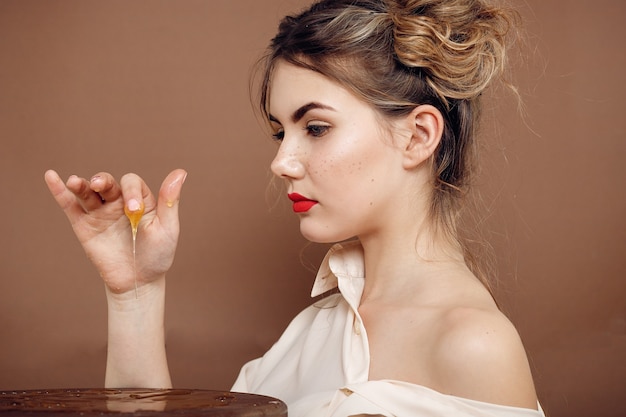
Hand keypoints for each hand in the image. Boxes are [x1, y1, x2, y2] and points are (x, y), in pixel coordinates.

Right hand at [44, 169, 186, 295]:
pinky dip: (59, 192)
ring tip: (75, 182)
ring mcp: (100, 213)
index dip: (131, 192)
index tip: (133, 210)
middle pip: (108, 182)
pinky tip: (51, 177)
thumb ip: (170, 201)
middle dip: (104, 181)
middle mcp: (119, 202)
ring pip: (88, 191)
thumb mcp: (167, 228)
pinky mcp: (85, 226)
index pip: (131, 183)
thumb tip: (180, 172)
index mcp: (140, 199)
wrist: (138, 282)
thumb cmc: (157, 254)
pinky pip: (70, 206)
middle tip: (102, 185)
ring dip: (81, 184)